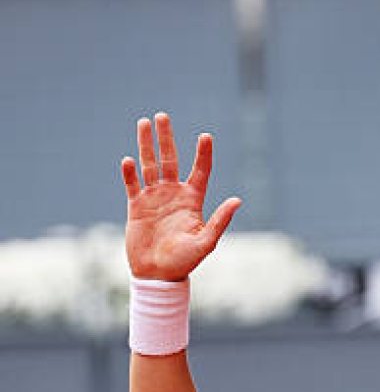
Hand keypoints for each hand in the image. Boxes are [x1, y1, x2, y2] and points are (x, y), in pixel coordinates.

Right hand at [123, 112, 240, 280]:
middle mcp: (173, 194)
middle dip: (166, 138)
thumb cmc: (185, 261)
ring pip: (149, 165)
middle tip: (162, 116)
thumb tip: (238, 200)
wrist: (158, 275)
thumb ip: (220, 220)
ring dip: (146, 145)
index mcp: (192, 200)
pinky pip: (132, 184)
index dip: (202, 154)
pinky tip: (129, 160)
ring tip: (143, 123)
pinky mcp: (136, 207)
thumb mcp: (206, 241)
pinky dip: (130, 172)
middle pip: (170, 160)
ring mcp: (154, 198)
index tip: (205, 136)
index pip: (200, 171)